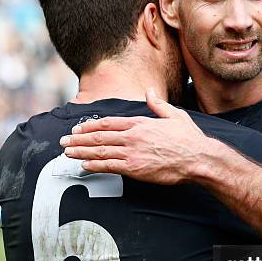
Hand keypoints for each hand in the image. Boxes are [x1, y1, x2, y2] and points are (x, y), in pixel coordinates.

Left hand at [59, 89, 213, 183]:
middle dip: (78, 139)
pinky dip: (94, 165)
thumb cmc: (189, 139)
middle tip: (64, 141)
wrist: (198, 158)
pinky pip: (109, 166)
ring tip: (67, 153)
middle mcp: (133, 136)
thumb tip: (150, 92)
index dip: (90, 125)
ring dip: (81, 151)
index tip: (78, 128)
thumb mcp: (175, 115)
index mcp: (140, 123)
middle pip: (99, 136)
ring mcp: (132, 153)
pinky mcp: (135, 169)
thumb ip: (158, 104)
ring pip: (100, 151)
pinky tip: (84, 165)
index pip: (108, 122)